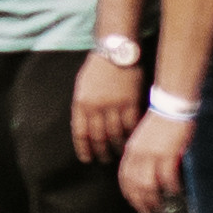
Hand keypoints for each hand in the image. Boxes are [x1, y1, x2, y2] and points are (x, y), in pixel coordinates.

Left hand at [72, 49, 143, 163]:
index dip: (84, 148)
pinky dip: (131, 136)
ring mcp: (114, 105)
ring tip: (119, 154)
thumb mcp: (83, 87)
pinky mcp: (131, 102)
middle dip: (101, 151)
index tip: (87, 159)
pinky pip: (131, 125)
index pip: (80, 133)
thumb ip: (83, 106)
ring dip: (117, 147)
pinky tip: (132, 142)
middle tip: (105, 160)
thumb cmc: (98, 69)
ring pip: (116, 134)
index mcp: (81, 103)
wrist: (116, 53)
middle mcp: (96, 107)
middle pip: (98, 137)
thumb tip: (86, 128)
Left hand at [118, 106, 190, 212]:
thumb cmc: (162, 123)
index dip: (129, 193)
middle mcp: (138, 154)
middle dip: (140, 202)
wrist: (171, 105)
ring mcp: (152, 154)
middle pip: (134, 184)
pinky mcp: (167, 153)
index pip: (124, 177)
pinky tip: (175, 191)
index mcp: (131, 150)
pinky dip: (170, 187)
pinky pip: (167, 177)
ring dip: (154, 199)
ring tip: (160, 207)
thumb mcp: (145, 139)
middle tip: (147, 212)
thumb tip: (145, 174)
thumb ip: (142, 155)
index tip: (134, 203)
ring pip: (148, 184)